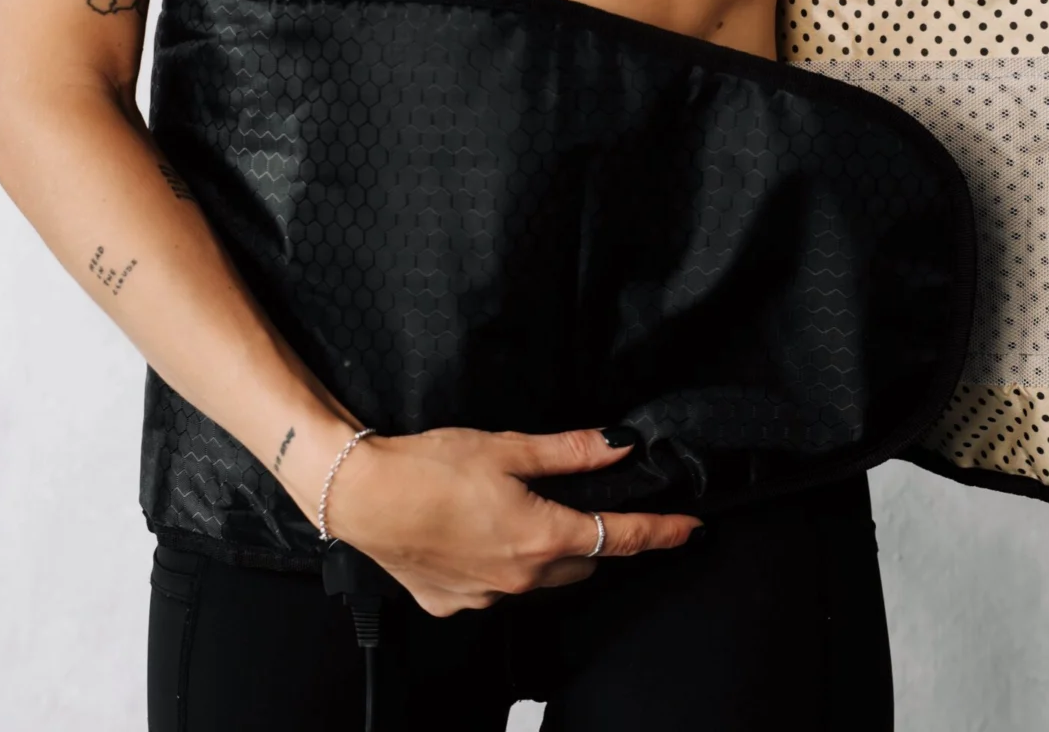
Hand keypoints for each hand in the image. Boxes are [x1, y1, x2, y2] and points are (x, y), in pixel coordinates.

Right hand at [320, 425, 703, 617]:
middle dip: (593, 535)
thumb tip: (618, 446)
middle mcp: (520, 578)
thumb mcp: (507, 449)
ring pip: (540, 577)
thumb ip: (569, 453)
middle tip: (582, 504)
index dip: (660, 532)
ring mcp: (486, 596)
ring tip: (521, 514)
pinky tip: (476, 535)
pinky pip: (495, 587)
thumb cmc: (429, 467)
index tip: (689, 528)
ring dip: (546, 551)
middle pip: (581, 559)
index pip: (621, 539)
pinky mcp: (454, 602)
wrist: (358, 495)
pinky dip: (499, 564)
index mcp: (542, 537)